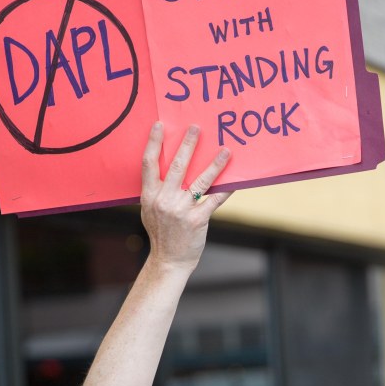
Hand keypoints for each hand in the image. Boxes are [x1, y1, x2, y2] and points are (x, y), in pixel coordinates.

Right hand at [140, 123, 232, 271]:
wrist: (169, 260)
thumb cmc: (161, 232)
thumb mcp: (150, 209)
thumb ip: (156, 189)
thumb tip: (166, 165)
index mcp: (149, 195)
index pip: (149, 163)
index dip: (154, 142)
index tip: (160, 125)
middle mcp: (164, 200)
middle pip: (177, 166)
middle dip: (188, 145)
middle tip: (196, 127)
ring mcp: (181, 210)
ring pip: (200, 181)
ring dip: (214, 164)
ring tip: (225, 150)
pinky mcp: (197, 219)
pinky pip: (215, 199)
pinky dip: (226, 189)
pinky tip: (236, 180)